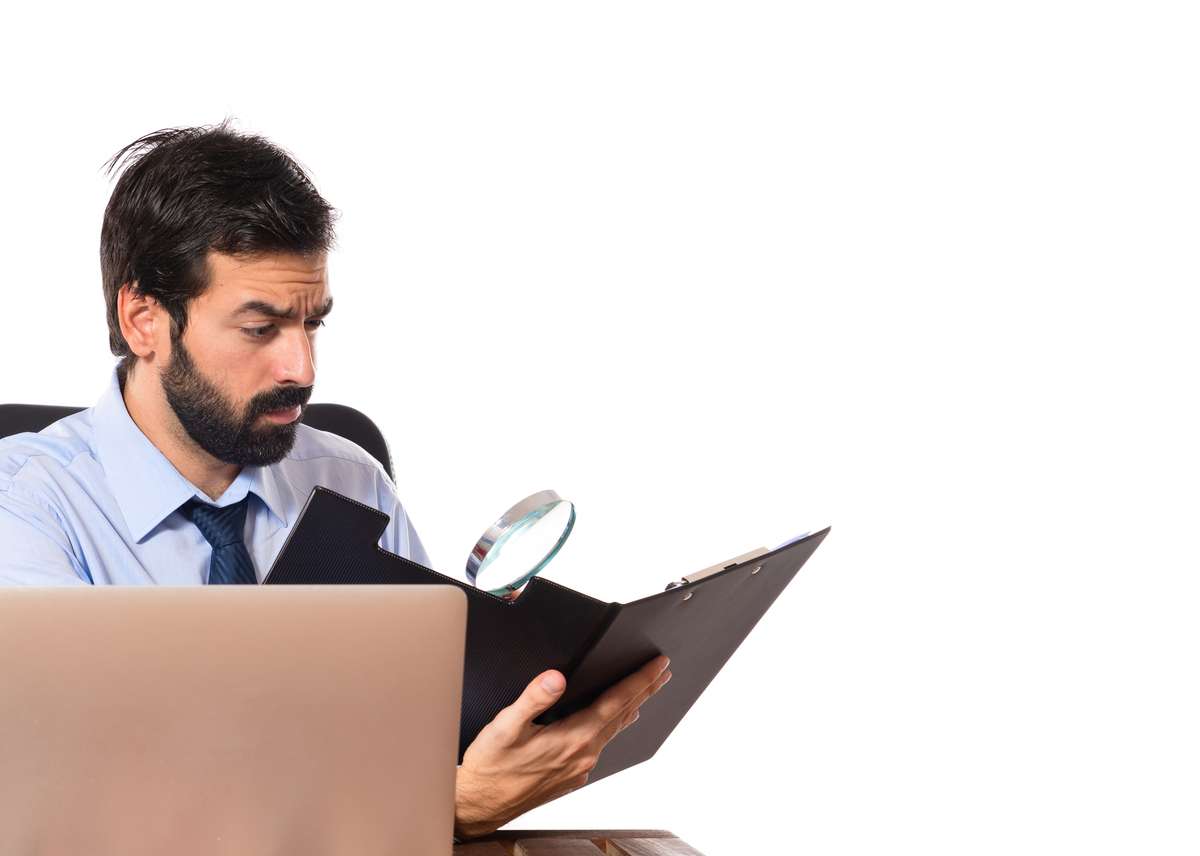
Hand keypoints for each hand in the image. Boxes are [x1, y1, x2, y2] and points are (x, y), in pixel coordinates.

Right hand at [453, 654, 671, 839]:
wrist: (478, 805)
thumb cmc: (490, 766)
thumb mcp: (505, 727)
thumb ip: (533, 699)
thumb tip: (556, 678)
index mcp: (572, 738)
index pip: (617, 702)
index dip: (640, 681)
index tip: (657, 665)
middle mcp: (583, 754)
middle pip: (623, 715)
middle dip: (644, 690)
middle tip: (662, 670)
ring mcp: (579, 768)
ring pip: (613, 730)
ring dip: (632, 707)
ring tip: (645, 691)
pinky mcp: (572, 776)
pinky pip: (601, 745)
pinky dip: (612, 726)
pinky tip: (612, 721)